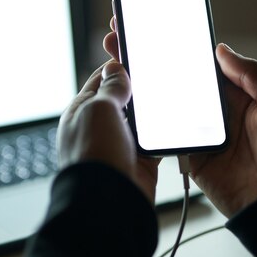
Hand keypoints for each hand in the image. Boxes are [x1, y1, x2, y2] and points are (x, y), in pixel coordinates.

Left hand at [57, 60, 160, 202]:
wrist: (107, 202)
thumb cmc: (94, 155)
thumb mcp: (98, 109)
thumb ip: (110, 88)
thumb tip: (115, 69)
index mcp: (81, 112)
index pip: (100, 80)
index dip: (118, 66)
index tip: (137, 54)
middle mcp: (98, 128)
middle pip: (123, 99)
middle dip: (139, 88)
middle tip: (159, 73)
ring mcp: (118, 145)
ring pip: (140, 120)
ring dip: (153, 111)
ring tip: (170, 94)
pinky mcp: (138, 162)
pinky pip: (154, 142)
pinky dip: (164, 134)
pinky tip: (175, 123)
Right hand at [103, 17, 256, 216]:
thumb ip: (252, 74)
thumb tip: (223, 50)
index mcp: (241, 95)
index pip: (205, 67)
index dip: (182, 51)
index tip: (158, 33)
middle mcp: (219, 114)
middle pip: (181, 85)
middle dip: (156, 66)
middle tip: (128, 45)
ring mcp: (204, 136)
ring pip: (170, 109)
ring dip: (149, 93)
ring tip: (122, 70)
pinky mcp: (193, 159)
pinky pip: (168, 139)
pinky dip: (152, 127)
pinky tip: (133, 109)